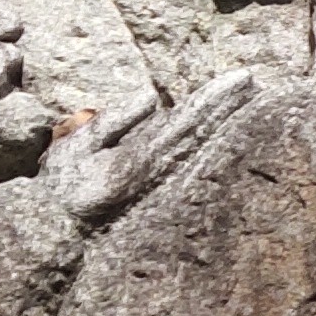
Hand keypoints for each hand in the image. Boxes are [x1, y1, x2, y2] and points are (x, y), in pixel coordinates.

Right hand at [41, 68, 255, 229]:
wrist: (62, 235)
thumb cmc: (62, 190)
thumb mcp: (75, 151)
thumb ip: (113, 124)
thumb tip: (151, 98)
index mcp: (141, 160)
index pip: (188, 122)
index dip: (215, 98)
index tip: (241, 79)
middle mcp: (160, 172)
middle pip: (202, 131)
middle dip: (228, 105)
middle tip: (254, 81)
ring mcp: (164, 183)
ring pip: (202, 145)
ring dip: (224, 120)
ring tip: (249, 98)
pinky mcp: (161, 189)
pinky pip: (192, 158)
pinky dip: (210, 139)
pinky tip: (224, 126)